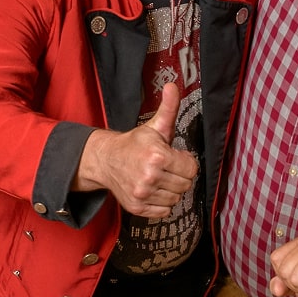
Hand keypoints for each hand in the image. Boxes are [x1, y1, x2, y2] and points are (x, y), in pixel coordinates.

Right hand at [77, 81, 197, 217]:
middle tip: (166, 167)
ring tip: (159, 177)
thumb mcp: (154, 126)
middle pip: (186, 184)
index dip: (186, 162)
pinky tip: (153, 189)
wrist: (106, 161)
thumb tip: (172, 85)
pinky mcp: (138, 208)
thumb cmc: (134, 144)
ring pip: (176, 198)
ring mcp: (142, 194)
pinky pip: (164, 211)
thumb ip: (168, 108)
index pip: (191, 169)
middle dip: (179, 175)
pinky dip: (162, 202)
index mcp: (157, 156)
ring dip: (171, 189)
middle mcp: (150, 177)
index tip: (175, 157)